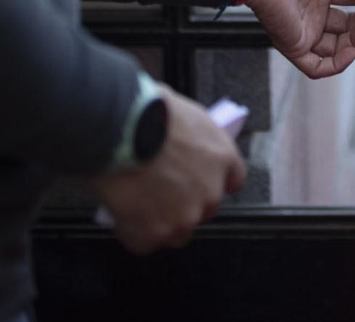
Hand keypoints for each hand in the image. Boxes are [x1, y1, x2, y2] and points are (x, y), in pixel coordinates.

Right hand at [89, 85, 246, 252]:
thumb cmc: (149, 112)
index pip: (233, 180)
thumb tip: (184, 145)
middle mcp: (210, 191)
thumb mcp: (188, 115)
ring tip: (137, 207)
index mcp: (222, 158)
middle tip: (159, 192)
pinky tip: (121, 216)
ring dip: (160, 224)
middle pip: (205, 210)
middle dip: (185, 204)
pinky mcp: (155, 232)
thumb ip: (195, 139)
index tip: (198, 181)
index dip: (212, 181)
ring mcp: (184, 216)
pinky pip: (144, 241)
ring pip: (177, 232)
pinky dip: (132, 232)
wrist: (122, 128)